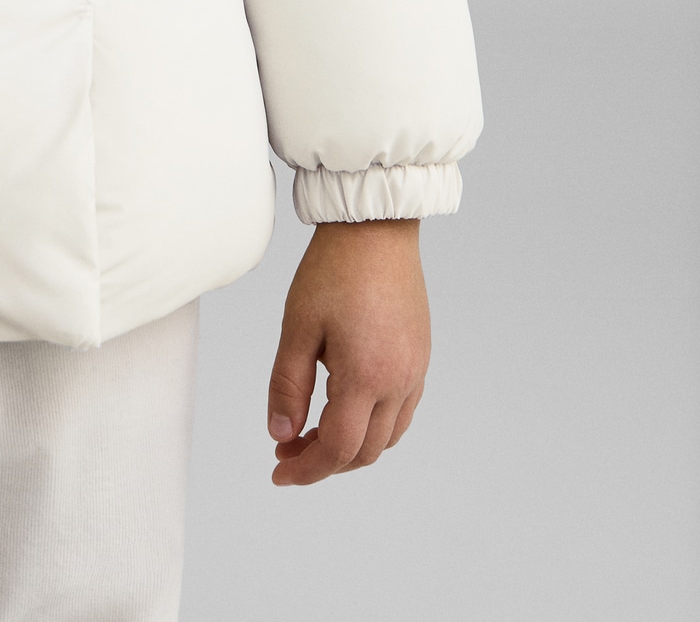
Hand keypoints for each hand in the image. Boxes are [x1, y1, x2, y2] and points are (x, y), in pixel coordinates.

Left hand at [266, 218, 429, 485]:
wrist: (376, 228)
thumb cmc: (335, 269)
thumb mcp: (298, 326)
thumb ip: (287, 385)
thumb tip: (280, 434)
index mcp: (367, 376)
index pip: (337, 448)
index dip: (306, 468)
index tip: (279, 471)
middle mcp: (400, 381)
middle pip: (365, 451)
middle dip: (324, 461)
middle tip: (286, 449)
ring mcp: (415, 371)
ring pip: (387, 437)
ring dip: (350, 447)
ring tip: (311, 432)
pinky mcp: (420, 358)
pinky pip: (402, 413)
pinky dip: (373, 426)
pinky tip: (345, 410)